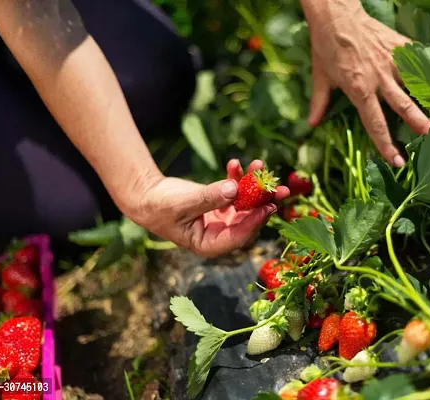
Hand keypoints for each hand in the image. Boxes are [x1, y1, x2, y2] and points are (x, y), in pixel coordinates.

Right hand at [129, 159, 289, 257]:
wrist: (147, 197)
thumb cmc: (159, 207)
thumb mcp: (182, 204)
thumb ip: (208, 198)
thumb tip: (235, 189)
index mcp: (210, 244)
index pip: (239, 236)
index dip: (255, 222)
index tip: (269, 206)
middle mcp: (221, 233)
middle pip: (249, 220)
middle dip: (265, 203)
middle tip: (281, 189)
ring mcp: (223, 218)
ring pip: (246, 203)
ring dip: (254, 186)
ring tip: (260, 165)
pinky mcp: (221, 203)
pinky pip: (235, 190)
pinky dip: (236, 177)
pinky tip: (235, 163)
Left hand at [303, 0, 429, 166]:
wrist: (335, 14)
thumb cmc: (326, 47)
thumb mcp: (320, 77)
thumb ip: (319, 103)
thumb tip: (311, 125)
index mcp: (359, 90)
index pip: (374, 123)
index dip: (386, 144)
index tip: (398, 161)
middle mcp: (379, 78)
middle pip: (403, 105)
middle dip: (418, 122)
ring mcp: (392, 61)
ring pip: (418, 81)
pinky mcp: (399, 45)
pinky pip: (421, 53)